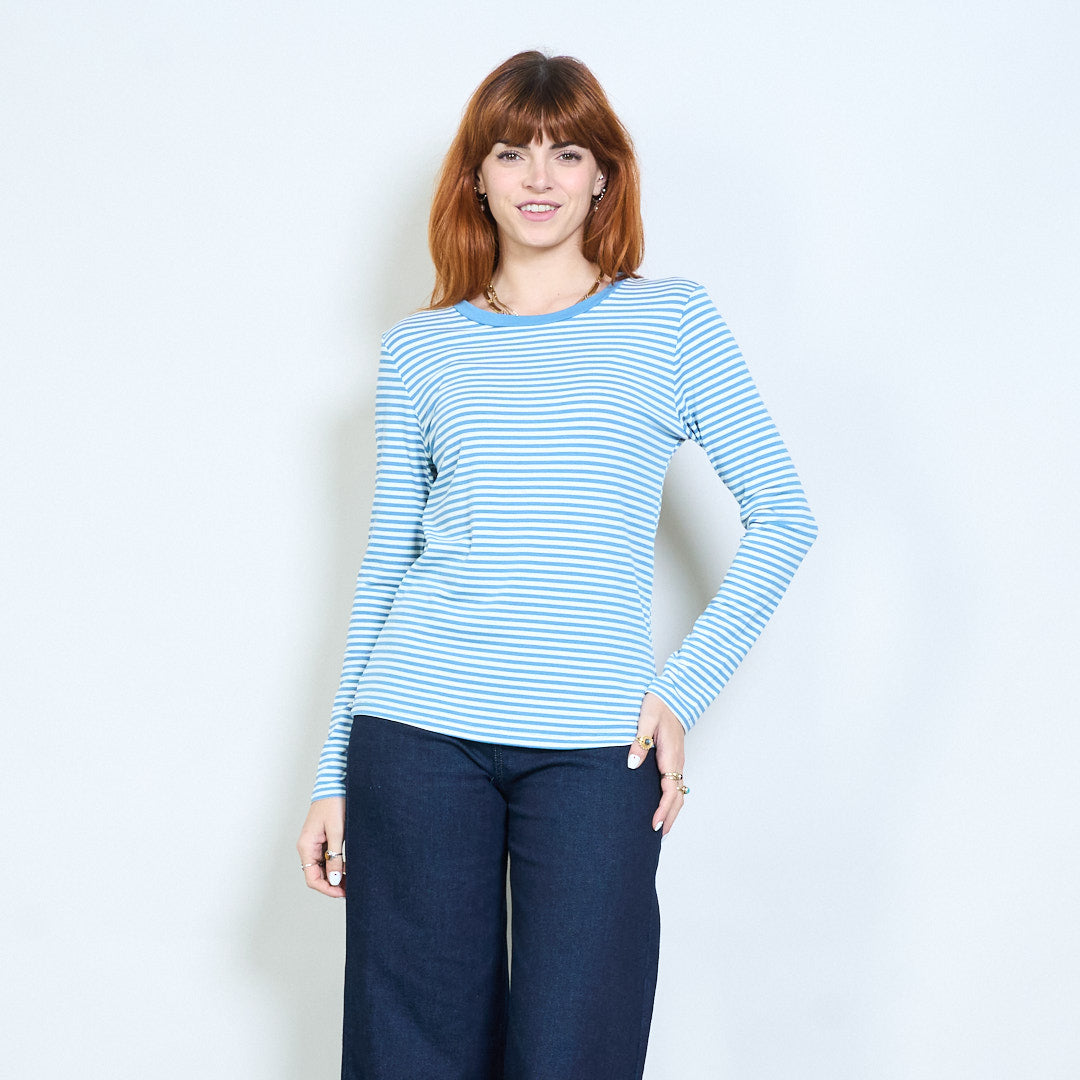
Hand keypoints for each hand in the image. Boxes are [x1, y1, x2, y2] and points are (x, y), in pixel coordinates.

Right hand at [297, 796, 345, 897]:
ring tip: (352, 881)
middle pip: (317, 875)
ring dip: (335, 876)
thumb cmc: (334, 804)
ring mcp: (314, 844)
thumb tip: (334, 880)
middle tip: (350, 889)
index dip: (327, 889)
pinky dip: (336, 865)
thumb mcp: (337, 831)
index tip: (342, 893)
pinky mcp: (322, 839)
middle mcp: (307, 847)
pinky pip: (327, 858)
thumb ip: (335, 856)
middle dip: (332, 885)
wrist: (334, 784)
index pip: (312, 878)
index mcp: (306, 846)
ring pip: (322, 868)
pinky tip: (348, 868)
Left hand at [628, 692, 686, 837]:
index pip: (670, 789)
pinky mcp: (672, 760)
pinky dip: (671, 800)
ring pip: (678, 792)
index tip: (655, 824)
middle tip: (658, 836)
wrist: (672, 696)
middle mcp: (677, 762)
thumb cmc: (658, 705)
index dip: (663, 809)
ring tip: (660, 829)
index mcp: (671, 755)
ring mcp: (676, 762)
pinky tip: (661, 806)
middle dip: (670, 817)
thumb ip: (639, 741)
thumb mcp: (646, 719)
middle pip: (678, 796)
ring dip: (671, 811)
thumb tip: (632, 764)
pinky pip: (675, 784)